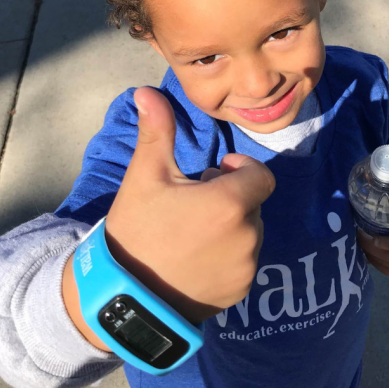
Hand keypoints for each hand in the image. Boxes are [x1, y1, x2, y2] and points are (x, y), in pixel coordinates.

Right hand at [104, 87, 275, 323]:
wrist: (127, 296)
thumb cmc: (137, 230)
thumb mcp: (145, 178)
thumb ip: (156, 133)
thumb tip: (146, 90)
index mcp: (230, 204)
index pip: (261, 176)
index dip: (241, 170)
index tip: (215, 173)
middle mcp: (248, 236)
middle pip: (253, 203)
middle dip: (230, 196)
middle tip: (194, 203)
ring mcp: (247, 267)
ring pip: (250, 233)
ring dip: (230, 225)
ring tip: (193, 232)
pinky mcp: (242, 291)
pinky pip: (245, 262)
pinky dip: (229, 255)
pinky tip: (197, 259)